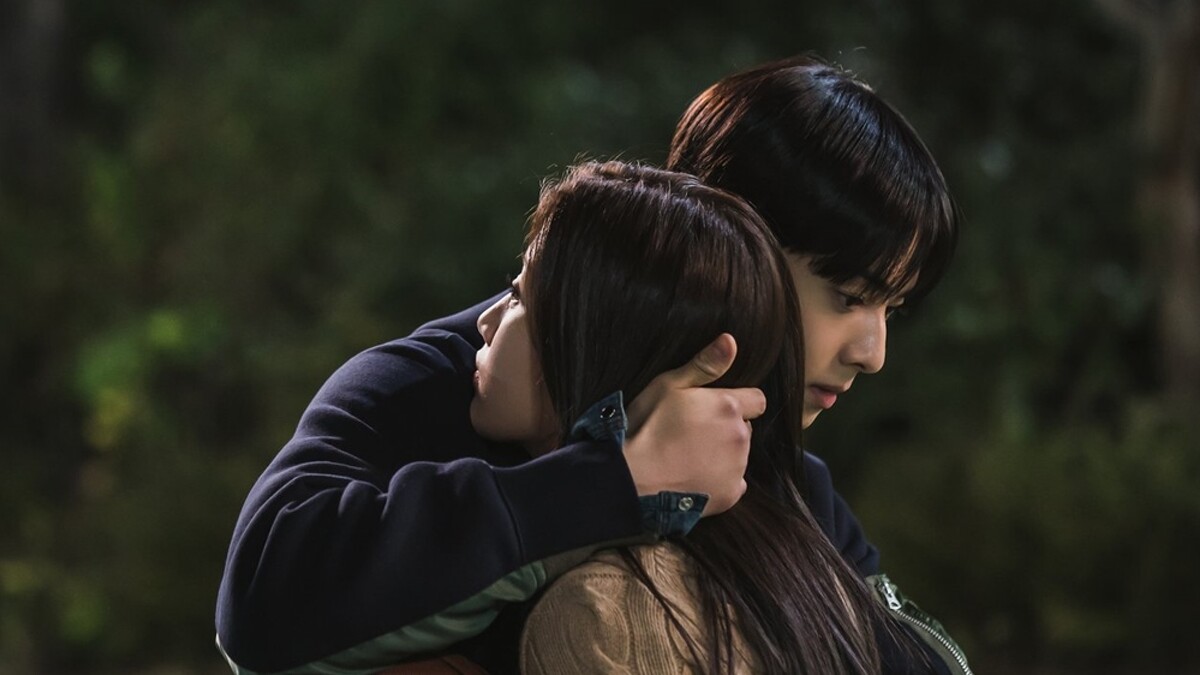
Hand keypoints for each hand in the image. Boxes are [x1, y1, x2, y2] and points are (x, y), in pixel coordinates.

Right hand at [623, 334, 765, 515]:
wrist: (632, 478)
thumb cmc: (645, 426)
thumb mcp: (668, 385)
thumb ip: (704, 364)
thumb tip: (731, 340)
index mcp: (728, 407)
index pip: (757, 400)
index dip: (738, 402)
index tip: (713, 408)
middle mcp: (740, 437)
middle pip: (745, 429)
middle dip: (727, 429)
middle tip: (693, 433)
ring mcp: (737, 468)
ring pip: (739, 456)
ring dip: (723, 454)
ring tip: (688, 456)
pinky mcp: (730, 495)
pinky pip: (733, 483)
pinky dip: (719, 481)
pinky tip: (693, 477)